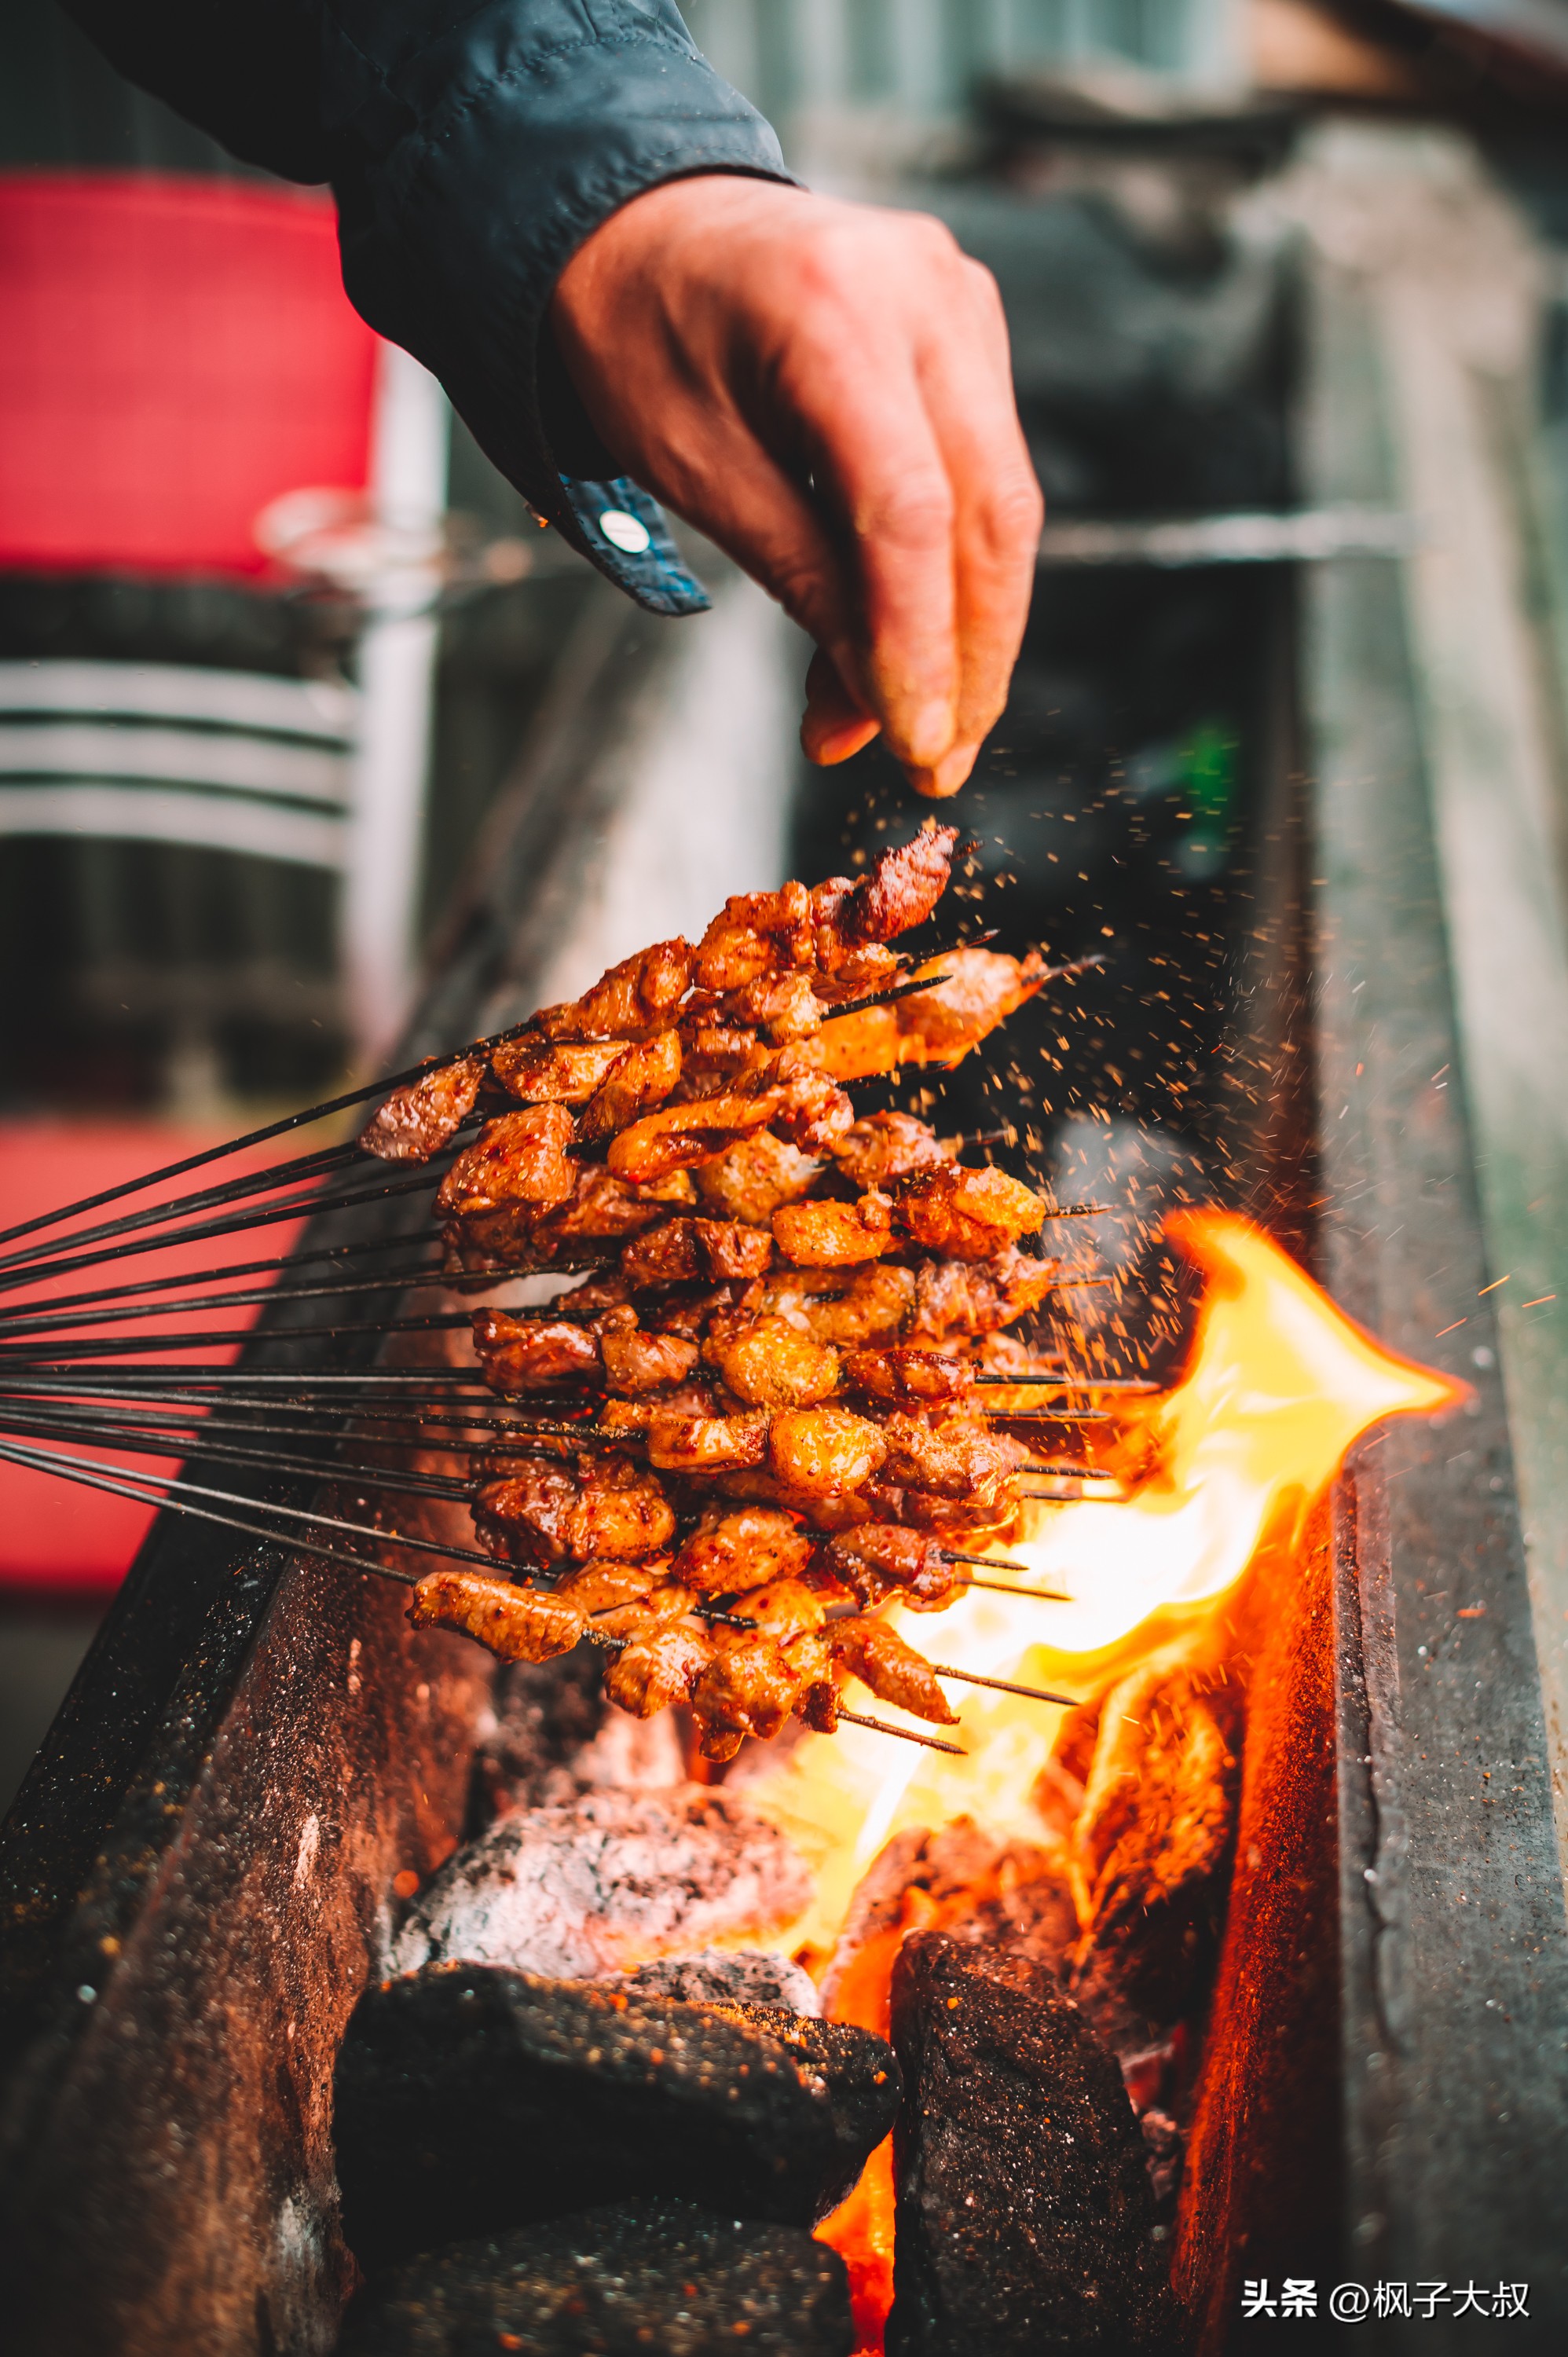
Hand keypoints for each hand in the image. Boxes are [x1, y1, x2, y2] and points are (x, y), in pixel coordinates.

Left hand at [550, 177, 1041, 797]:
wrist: (646, 223)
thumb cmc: (646, 340)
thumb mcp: (698, 472)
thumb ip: (803, 583)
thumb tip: (870, 715)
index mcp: (830, 312)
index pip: (907, 512)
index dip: (919, 645)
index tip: (914, 745)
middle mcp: (921, 290)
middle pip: (987, 512)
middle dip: (971, 658)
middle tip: (937, 763)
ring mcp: (960, 298)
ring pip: (1005, 501)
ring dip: (974, 629)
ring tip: (928, 725)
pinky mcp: (972, 324)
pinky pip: (989, 468)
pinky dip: (960, 566)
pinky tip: (923, 639)